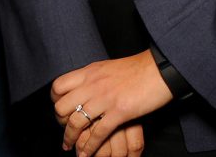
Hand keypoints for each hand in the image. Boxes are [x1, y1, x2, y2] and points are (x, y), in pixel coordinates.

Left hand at [51, 50, 171, 154]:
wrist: (160, 69)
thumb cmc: (137, 69)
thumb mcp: (108, 67)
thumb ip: (93, 78)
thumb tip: (82, 87)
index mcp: (89, 72)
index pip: (58, 86)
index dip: (55, 101)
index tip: (60, 111)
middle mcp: (93, 84)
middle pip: (62, 107)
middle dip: (60, 122)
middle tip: (66, 130)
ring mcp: (105, 98)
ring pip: (76, 122)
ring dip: (70, 139)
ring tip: (70, 147)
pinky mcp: (119, 112)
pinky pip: (97, 133)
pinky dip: (89, 147)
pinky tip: (86, 154)